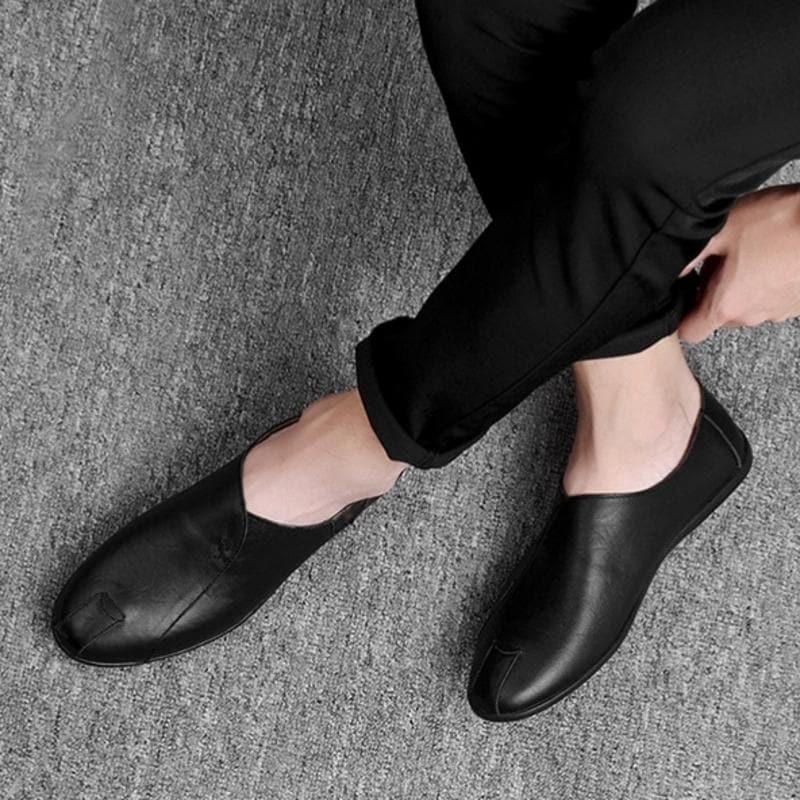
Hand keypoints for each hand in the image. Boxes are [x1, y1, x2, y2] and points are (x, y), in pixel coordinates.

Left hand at [677, 184, 799, 342]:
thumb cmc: (780, 222)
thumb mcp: (721, 230)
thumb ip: (690, 256)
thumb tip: (668, 271)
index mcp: (725, 305)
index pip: (690, 333)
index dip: (681, 317)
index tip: (684, 296)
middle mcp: (752, 315)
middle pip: (718, 319)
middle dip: (712, 296)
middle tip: (718, 264)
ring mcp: (779, 311)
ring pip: (747, 308)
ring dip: (742, 288)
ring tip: (748, 255)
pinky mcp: (798, 302)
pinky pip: (772, 298)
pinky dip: (767, 283)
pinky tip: (771, 256)